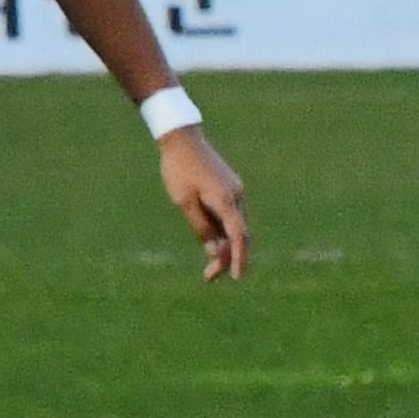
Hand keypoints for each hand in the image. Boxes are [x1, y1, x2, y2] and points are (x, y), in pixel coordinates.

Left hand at [161, 130, 250, 281]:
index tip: (237, 278)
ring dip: (225, 247)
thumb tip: (214, 251)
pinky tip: (210, 242)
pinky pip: (230, 217)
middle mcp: (236, 198)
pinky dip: (223, 233)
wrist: (183, 139)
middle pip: (240, 234)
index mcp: (225, 200)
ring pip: (235, 226)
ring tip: (207, 266)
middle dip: (228, 258)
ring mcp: (234, 192)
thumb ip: (201, 227)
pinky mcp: (228, 189)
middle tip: (209, 278)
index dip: (239, 258)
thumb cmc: (179, 170)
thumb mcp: (184, 202)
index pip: (239, 235)